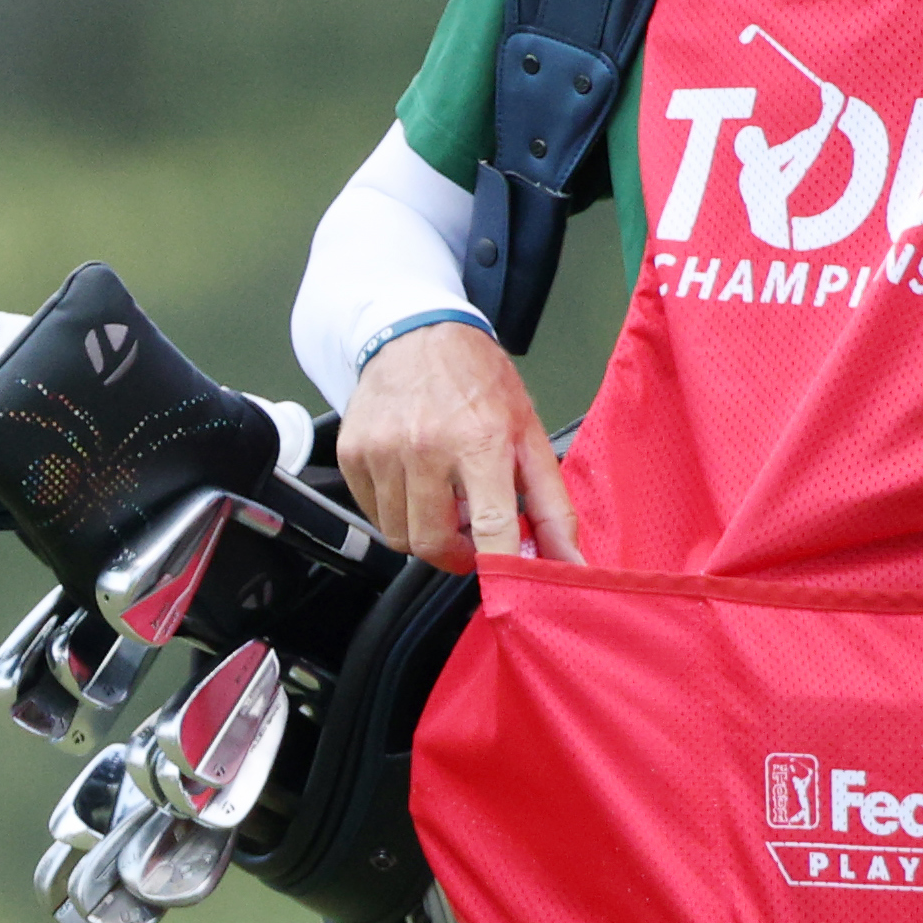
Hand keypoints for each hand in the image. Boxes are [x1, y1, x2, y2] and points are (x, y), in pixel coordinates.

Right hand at [337, 322, 582, 573]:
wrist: (416, 333)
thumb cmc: (480, 383)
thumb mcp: (529, 435)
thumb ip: (551, 507)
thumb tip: (571, 564)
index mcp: (480, 442)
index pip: (490, 528)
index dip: (499, 570)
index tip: (506, 590)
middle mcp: (425, 447)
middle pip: (431, 543)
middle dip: (454, 555)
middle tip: (469, 535)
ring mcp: (382, 450)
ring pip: (398, 536)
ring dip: (423, 532)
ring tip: (441, 501)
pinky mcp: (352, 452)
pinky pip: (372, 513)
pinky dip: (395, 512)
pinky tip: (413, 484)